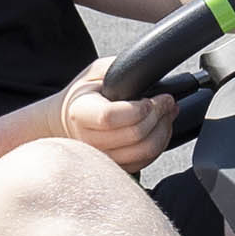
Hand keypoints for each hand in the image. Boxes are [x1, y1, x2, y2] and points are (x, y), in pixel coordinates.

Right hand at [44, 59, 173, 169]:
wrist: (67, 120)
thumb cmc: (85, 95)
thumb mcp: (95, 72)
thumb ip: (117, 68)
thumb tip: (146, 72)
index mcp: (81, 113)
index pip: (110, 117)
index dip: (137, 109)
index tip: (150, 98)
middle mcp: (88, 140)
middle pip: (134, 135)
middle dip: (158, 115)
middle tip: (166, 101)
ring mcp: (102, 158)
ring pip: (144, 152)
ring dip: (163, 130)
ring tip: (166, 113)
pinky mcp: (115, 167)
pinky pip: (145, 161)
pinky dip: (159, 144)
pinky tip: (159, 128)